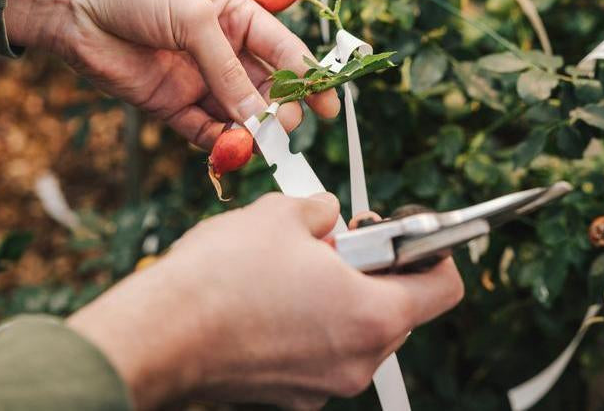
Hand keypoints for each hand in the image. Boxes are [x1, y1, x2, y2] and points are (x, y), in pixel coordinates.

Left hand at [4, 0, 338, 147]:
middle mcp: (221, 50)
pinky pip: (204, 131)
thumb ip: (228, 70)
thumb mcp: (193, 19)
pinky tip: (230, 149)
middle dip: (279, 110)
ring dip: (251, 132)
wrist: (73, 1)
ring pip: (237, 115)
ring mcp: (196, 80)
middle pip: (264, 89)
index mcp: (236, 16)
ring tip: (262, 145)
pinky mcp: (170, 104)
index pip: (284, 51)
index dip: (308, 79)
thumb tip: (260, 116)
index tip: (329, 107)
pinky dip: (219, 144)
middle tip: (284, 128)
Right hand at [67, 193, 463, 408]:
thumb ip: (323, 211)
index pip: (443, 287)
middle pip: (397, 310)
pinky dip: (309, 327)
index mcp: (372, 315)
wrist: (160, 333)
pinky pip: (320, 354)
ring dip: (338, 299)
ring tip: (293, 272)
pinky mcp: (291, 397)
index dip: (432, 252)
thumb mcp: (282, 214)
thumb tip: (327, 215)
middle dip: (372, 273)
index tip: (406, 236)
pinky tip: (270, 302)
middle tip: (335, 245)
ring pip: (355, 332)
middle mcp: (357, 361)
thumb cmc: (222, 276)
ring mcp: (323, 386)